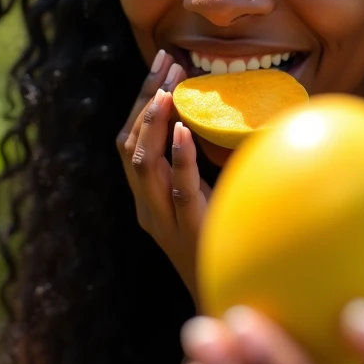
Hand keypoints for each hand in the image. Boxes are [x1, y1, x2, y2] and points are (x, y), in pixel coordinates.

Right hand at [116, 50, 210, 305]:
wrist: (229, 302)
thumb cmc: (223, 244)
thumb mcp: (209, 198)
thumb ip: (208, 165)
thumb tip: (235, 116)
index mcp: (146, 197)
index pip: (130, 141)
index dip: (141, 100)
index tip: (162, 62)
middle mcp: (145, 206)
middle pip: (129, 145)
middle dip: (144, 99)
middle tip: (166, 61)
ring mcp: (163, 220)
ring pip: (142, 164)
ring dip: (152, 122)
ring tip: (166, 88)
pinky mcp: (188, 229)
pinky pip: (178, 189)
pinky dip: (178, 156)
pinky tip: (182, 129)